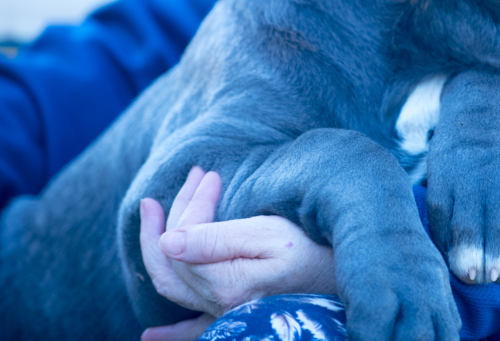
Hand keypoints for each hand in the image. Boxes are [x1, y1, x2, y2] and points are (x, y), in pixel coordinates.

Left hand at [139, 166, 336, 340]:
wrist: (348, 278)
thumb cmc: (313, 251)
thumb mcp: (267, 235)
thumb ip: (215, 240)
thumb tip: (168, 241)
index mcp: (223, 283)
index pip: (184, 238)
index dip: (192, 202)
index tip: (212, 175)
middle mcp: (217, 304)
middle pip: (176, 256)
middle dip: (176, 210)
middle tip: (192, 175)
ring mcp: (225, 314)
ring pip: (175, 282)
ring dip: (159, 246)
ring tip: (154, 211)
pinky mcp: (238, 318)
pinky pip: (195, 330)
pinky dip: (172, 334)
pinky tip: (151, 337)